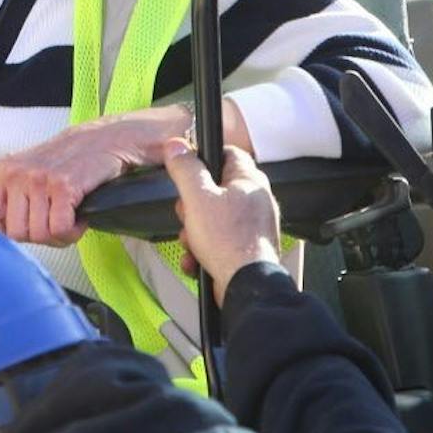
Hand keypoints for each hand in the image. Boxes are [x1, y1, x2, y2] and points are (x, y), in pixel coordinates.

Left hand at [0, 107, 190, 246]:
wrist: (107, 138)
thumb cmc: (70, 161)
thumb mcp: (30, 174)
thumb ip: (13, 200)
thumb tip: (2, 235)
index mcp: (3, 171)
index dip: (9, 236)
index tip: (30, 231)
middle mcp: (16, 174)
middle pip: (17, 235)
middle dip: (41, 237)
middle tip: (58, 221)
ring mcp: (38, 179)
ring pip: (39, 235)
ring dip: (60, 234)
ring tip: (70, 215)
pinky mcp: (62, 186)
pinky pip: (59, 230)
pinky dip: (74, 231)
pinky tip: (79, 215)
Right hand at [163, 142, 281, 305]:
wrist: (246, 286)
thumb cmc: (229, 242)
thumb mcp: (197, 198)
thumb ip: (186, 169)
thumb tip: (176, 146)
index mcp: (249, 181)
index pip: (227, 153)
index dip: (203, 159)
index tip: (187, 169)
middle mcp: (256, 201)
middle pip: (215, 189)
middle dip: (192, 205)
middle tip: (187, 214)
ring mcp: (253, 226)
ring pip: (214, 218)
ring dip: (194, 231)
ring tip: (192, 242)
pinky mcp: (247, 249)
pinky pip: (219, 241)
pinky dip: (204, 250)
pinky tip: (197, 259)